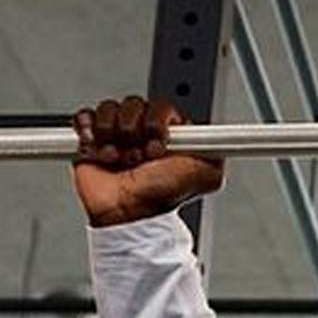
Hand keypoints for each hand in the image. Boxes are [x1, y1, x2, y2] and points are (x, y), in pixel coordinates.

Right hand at [71, 95, 223, 226]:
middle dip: (135, 133)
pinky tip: (101, 151)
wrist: (127, 213)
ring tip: (120, 160)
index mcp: (169, 132)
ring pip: (110, 110)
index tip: (158, 145)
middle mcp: (143, 130)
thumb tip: (231, 138)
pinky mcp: (92, 139)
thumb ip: (219, 150)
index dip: (157, 123)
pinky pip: (86, 117)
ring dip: (114, 138)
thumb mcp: (206, 173)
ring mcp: (117, 133)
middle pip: (133, 105)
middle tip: (140, 157)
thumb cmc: (161, 196)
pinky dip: (90, 133)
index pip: (161, 106)